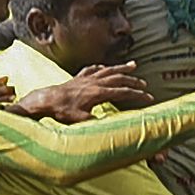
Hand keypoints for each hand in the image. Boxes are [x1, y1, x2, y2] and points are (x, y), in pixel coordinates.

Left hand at [13, 64, 150, 122]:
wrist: (46, 100)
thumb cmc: (62, 111)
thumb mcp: (80, 121)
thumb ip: (96, 124)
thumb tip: (110, 129)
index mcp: (98, 93)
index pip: (123, 92)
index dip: (137, 95)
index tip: (148, 97)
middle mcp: (94, 82)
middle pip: (119, 78)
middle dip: (134, 81)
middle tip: (145, 85)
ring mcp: (86, 78)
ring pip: (108, 70)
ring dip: (122, 68)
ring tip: (133, 65)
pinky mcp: (78, 77)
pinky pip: (93, 69)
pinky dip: (101, 67)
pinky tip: (104, 67)